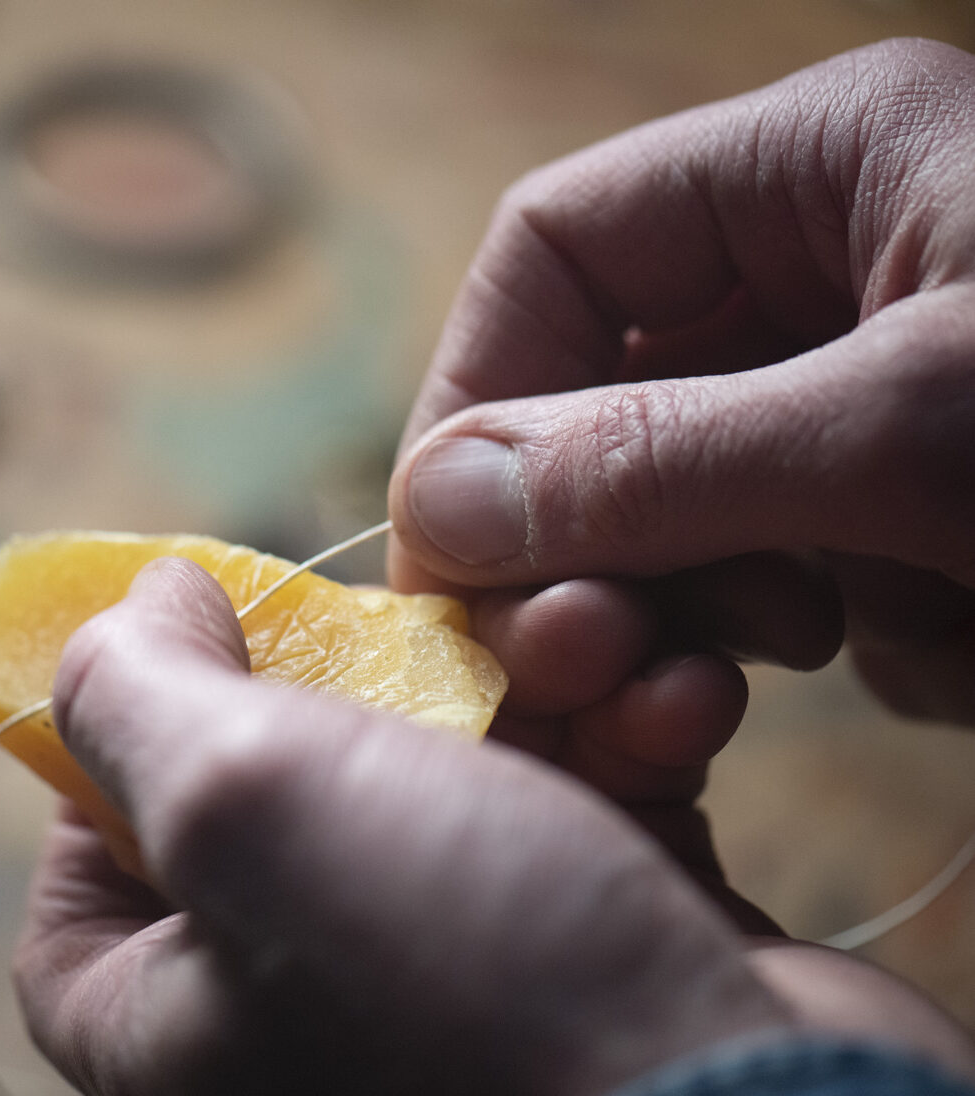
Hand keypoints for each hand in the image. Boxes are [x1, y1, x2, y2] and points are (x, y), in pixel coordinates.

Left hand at [15, 560, 974, 1095]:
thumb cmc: (461, 979)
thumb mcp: (245, 804)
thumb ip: (137, 689)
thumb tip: (137, 608)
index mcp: (173, 1016)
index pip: (92, 855)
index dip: (143, 727)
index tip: (226, 629)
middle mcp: (305, 993)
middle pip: (302, 766)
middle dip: (396, 662)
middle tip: (461, 603)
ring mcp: (456, 956)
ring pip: (462, 750)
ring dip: (543, 671)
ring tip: (604, 640)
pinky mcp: (586, 923)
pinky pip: (577, 783)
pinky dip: (620, 726)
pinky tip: (671, 703)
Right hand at [387, 37, 974, 726]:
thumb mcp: (925, 433)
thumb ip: (662, 459)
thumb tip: (440, 506)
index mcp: (816, 171)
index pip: (555, 253)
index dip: (479, 395)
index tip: (455, 550)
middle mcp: (822, 274)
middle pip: (600, 396)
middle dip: (592, 535)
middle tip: (605, 656)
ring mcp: (858, 397)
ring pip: (678, 507)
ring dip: (709, 604)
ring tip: (826, 638)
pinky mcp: (903, 506)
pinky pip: (781, 578)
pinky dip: (830, 637)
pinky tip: (948, 648)